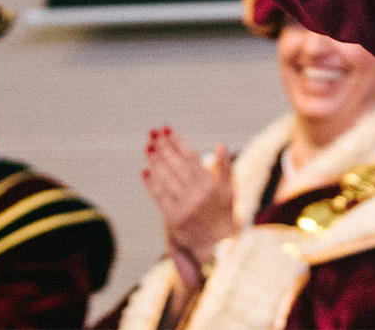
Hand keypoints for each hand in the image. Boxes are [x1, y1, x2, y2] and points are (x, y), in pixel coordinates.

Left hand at [141, 127, 236, 266]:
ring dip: (155, 162)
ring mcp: (184, 206)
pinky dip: (151, 184)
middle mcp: (197, 193)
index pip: (191, 157)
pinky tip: (145, 171)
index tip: (168, 130)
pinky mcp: (173, 218)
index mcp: (210, 183)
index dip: (178, 142)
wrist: (218, 245)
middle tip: (153, 133)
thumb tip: (220, 144)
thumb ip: (224, 167)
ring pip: (166, 179)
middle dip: (164, 147)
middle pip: (176, 165)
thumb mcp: (229, 190)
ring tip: (148, 147)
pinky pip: (159, 198)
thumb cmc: (224, 215)